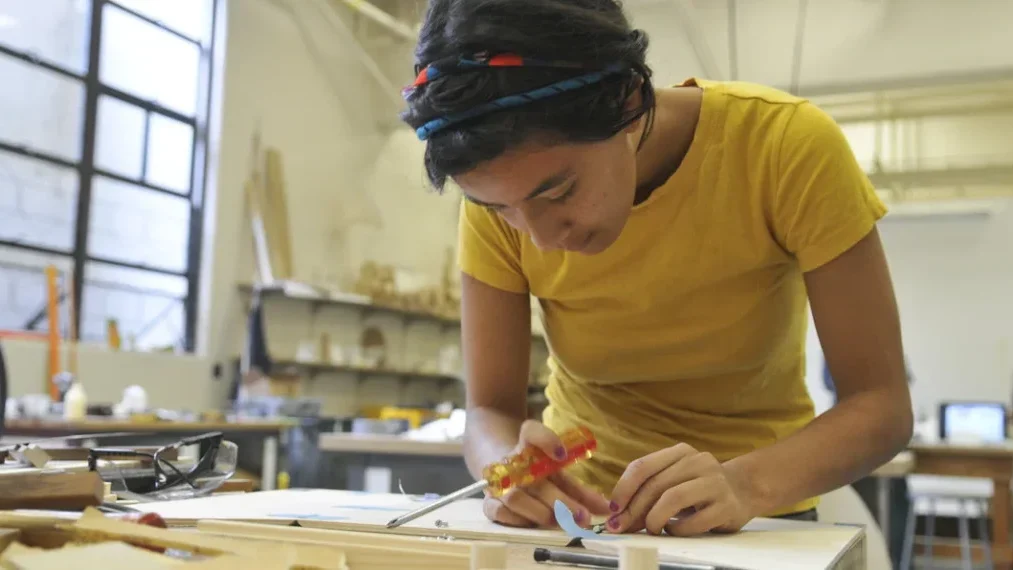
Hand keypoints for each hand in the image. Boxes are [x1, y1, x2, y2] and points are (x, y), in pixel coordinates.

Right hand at [482, 420, 611, 528]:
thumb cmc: (538, 475)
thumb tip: (607, 509)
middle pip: (533, 477)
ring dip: (542, 512)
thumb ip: (582, 493)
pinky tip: (536, 525)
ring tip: (563, 522)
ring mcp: (498, 483)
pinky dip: (519, 520)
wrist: (502, 473)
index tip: (562, 454)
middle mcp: (512, 462)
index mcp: (528, 446)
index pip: (531, 432)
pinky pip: (499, 512)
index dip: (546, 440)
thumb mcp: (560, 476)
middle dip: (561, 499)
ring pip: (516, 496)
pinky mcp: (488, 502)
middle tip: (583, 516)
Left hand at [605, 443, 756, 535]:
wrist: (744, 490)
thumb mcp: (675, 478)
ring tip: (651, 529)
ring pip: (673, 498)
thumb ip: (649, 490)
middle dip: (633, 510)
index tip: (613, 509)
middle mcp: (698, 461)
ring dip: (654, 519)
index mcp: (681, 452)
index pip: (643, 466)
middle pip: (655, 485)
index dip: (623, 489)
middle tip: (623, 527)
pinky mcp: (727, 506)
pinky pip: (694, 521)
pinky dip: (677, 529)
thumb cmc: (699, 487)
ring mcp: (715, 482)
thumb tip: (618, 514)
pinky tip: (673, 530)